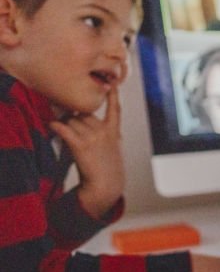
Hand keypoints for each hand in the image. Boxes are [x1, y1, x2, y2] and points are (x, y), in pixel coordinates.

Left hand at [50, 86, 123, 217]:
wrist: (106, 185)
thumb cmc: (107, 170)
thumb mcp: (113, 149)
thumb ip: (105, 134)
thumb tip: (86, 122)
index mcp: (114, 132)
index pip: (115, 110)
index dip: (113, 96)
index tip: (112, 86)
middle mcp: (104, 131)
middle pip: (82, 114)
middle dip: (75, 119)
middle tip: (72, 131)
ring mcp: (93, 137)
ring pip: (71, 120)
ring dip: (65, 126)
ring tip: (66, 138)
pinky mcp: (81, 144)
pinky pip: (63, 128)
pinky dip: (55, 126)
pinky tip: (52, 126)